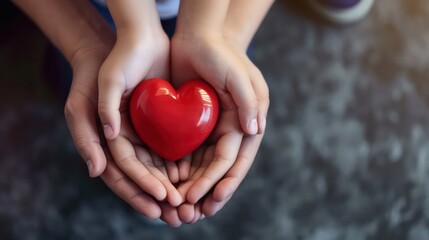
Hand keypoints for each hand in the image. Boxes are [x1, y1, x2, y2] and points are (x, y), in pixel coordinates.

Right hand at [64, 31, 181, 225]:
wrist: (134, 42)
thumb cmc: (107, 67)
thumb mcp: (95, 92)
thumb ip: (93, 126)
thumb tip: (96, 169)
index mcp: (107, 141)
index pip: (123, 174)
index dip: (139, 190)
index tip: (160, 203)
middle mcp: (127, 142)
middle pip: (143, 178)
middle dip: (159, 198)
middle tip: (179, 216)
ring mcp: (145, 135)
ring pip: (159, 169)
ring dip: (173, 188)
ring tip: (189, 205)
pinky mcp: (162, 125)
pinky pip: (172, 150)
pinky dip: (182, 166)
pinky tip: (196, 177)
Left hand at [170, 32, 268, 221]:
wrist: (198, 38)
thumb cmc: (221, 53)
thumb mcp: (239, 74)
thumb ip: (250, 101)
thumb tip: (256, 130)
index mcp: (247, 122)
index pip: (234, 159)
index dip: (223, 181)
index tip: (209, 200)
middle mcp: (231, 130)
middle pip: (219, 169)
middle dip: (208, 192)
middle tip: (193, 215)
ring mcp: (212, 129)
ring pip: (203, 166)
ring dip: (194, 187)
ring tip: (181, 208)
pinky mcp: (194, 125)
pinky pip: (189, 152)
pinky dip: (182, 170)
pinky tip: (172, 185)